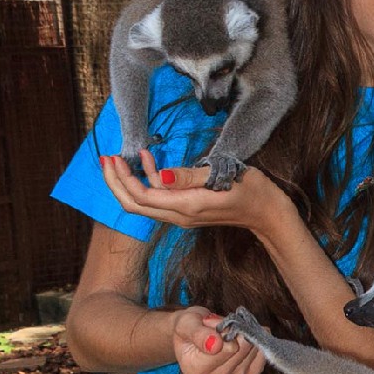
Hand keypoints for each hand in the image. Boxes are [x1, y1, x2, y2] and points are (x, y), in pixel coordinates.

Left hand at [100, 151, 288, 233]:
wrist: (267, 213)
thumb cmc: (251, 191)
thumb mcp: (223, 175)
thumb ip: (190, 176)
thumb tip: (160, 174)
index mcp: (185, 207)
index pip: (142, 196)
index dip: (123, 179)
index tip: (114, 157)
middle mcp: (178, 216)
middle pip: (134, 204)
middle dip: (115, 182)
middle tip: (106, 158)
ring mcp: (181, 216)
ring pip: (143, 203)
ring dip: (128, 182)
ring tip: (121, 157)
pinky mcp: (186, 211)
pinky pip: (158, 199)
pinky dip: (148, 181)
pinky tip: (150, 161)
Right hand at [173, 306, 266, 373]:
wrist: (193, 334)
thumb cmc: (189, 328)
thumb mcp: (187, 324)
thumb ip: (198, 334)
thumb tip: (215, 345)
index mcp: (195, 368)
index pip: (226, 348)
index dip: (226, 330)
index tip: (217, 324)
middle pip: (241, 350)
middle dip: (237, 331)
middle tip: (225, 325)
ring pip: (252, 352)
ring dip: (247, 336)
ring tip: (233, 330)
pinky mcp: (247, 373)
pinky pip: (261, 356)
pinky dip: (257, 342)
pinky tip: (246, 335)